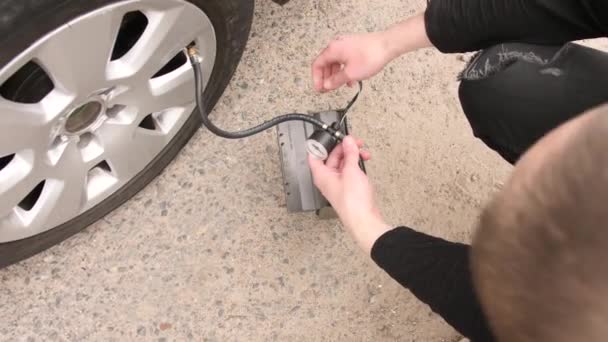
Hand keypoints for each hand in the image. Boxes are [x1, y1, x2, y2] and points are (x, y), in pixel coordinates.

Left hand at [308, 136, 390, 253]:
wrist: (364, 219)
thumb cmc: (353, 201)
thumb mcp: (351, 170)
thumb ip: (350, 153)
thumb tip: (348, 141)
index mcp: (321, 175)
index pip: (314, 155)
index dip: (320, 144)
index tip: (329, 135)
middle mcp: (327, 179)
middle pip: (331, 157)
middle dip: (344, 148)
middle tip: (355, 142)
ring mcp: (338, 184)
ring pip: (342, 164)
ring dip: (352, 156)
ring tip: (363, 152)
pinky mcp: (348, 188)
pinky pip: (349, 172)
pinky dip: (356, 165)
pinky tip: (363, 163)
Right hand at [312, 14, 431, 92]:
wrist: (388, 45)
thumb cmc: (371, 56)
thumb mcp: (350, 74)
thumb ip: (335, 81)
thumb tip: (327, 85)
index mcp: (332, 49)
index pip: (317, 65)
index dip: (316, 79)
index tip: (319, 89)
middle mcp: (337, 45)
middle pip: (325, 64)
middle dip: (326, 78)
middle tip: (327, 89)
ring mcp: (346, 44)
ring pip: (335, 63)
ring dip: (336, 75)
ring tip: (340, 86)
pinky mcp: (354, 46)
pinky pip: (344, 60)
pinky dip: (344, 70)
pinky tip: (350, 79)